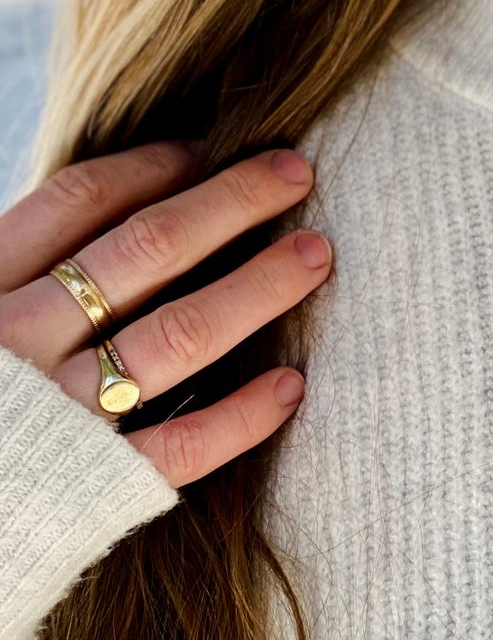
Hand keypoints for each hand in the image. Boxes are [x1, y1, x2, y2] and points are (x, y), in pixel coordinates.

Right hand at [0, 140, 330, 487]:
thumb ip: (15, 263)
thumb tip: (107, 211)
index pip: (81, 201)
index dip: (156, 166)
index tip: (210, 148)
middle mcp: (20, 345)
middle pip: (147, 250)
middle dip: (231, 203)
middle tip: (295, 173)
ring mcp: (58, 418)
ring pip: (181, 333)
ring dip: (259, 287)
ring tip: (315, 255)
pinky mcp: (87, 490)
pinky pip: (180, 445)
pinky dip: (241, 416)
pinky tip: (290, 386)